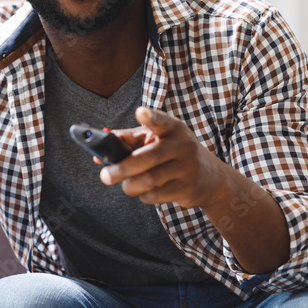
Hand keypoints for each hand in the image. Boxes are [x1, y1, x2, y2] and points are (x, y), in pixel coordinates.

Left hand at [98, 106, 226, 209]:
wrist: (209, 176)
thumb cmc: (172, 154)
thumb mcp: (157, 140)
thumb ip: (127, 142)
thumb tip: (98, 154)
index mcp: (173, 129)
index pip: (162, 121)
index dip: (151, 117)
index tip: (140, 112)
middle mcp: (183, 146)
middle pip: (147, 158)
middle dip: (121, 169)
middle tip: (105, 176)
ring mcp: (187, 168)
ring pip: (149, 180)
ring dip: (130, 186)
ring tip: (126, 184)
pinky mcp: (187, 189)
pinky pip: (155, 195)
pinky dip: (143, 195)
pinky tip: (145, 191)